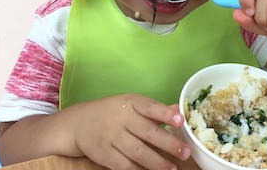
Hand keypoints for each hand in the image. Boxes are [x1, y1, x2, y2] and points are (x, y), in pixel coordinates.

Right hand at [73, 94, 189, 169]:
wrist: (80, 122)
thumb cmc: (114, 111)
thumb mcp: (132, 103)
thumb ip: (155, 110)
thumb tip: (177, 109)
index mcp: (132, 102)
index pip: (150, 107)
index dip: (165, 114)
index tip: (180, 121)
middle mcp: (122, 118)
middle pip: (147, 132)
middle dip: (168, 143)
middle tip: (185, 152)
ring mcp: (112, 137)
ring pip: (138, 152)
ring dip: (157, 162)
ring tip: (172, 168)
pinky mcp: (104, 154)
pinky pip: (124, 165)